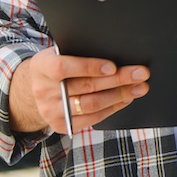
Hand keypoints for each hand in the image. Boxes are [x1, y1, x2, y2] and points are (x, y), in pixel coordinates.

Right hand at [17, 47, 149, 133]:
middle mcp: (43, 91)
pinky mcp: (62, 125)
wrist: (36, 89)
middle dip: (118, 79)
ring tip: (139, 87)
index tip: (113, 66)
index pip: (63, 68)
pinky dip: (113, 107)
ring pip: (92, 104)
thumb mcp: (59, 53)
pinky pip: (93, 118)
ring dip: (120, 95)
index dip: (89, 67)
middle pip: (85, 87)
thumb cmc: (56, 66)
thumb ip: (79, 53)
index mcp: (41, 67)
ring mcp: (51, 110)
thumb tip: (116, 51)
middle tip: (140, 73)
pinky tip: (126, 98)